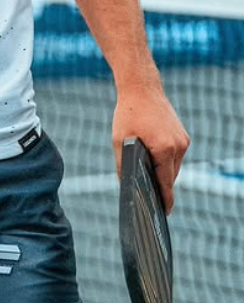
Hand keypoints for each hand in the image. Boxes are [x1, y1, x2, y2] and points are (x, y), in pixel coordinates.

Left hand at [112, 82, 189, 212]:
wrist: (141, 88)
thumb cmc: (128, 114)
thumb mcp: (120, 141)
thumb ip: (123, 165)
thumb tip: (126, 185)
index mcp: (164, 149)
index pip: (166, 183)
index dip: (165, 200)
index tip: (163, 214)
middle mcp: (178, 146)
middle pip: (170, 176)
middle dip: (160, 185)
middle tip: (149, 197)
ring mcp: (182, 140)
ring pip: (173, 166)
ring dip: (162, 171)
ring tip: (149, 174)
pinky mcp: (182, 136)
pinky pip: (175, 155)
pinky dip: (165, 159)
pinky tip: (153, 158)